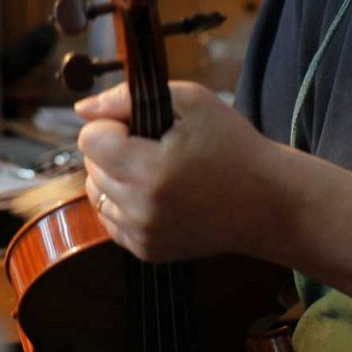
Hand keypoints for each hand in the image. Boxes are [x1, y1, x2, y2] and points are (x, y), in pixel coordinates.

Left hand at [76, 81, 283, 262]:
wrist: (268, 203)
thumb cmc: (232, 146)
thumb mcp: (191, 101)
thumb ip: (128, 98)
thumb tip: (82, 109)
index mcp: (149, 170)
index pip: (90, 140)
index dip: (112, 124)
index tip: (141, 126)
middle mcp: (140, 209)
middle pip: (91, 166)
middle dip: (115, 150)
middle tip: (156, 147)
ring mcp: (142, 235)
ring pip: (97, 194)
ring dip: (116, 178)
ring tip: (156, 170)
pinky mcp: (147, 252)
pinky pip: (111, 220)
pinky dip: (125, 204)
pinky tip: (157, 194)